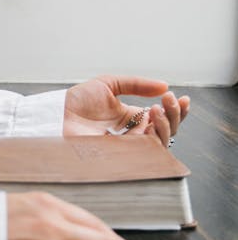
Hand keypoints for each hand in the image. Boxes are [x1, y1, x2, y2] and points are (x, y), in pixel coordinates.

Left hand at [63, 75, 189, 147]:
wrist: (58, 114)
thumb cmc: (77, 101)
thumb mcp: (110, 84)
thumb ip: (137, 84)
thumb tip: (164, 85)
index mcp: (131, 118)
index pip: (161, 118)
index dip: (175, 110)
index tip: (181, 98)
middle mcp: (133, 134)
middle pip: (166, 131)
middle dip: (174, 115)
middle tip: (169, 99)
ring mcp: (128, 146)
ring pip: (161, 143)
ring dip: (166, 124)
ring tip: (157, 108)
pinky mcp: (123, 156)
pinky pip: (147, 152)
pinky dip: (155, 137)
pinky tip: (151, 120)